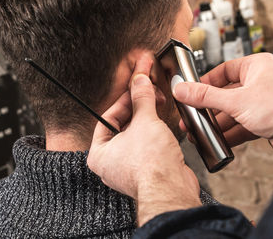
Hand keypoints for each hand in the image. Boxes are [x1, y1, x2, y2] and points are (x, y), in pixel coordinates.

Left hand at [87, 74, 200, 225]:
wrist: (172, 189)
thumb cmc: (150, 166)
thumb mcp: (145, 121)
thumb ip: (141, 98)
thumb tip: (139, 83)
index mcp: (99, 154)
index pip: (108, 118)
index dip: (124, 100)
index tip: (135, 88)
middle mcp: (111, 164)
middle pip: (123, 126)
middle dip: (138, 108)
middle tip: (147, 92)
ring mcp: (129, 169)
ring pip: (136, 136)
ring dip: (148, 119)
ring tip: (156, 105)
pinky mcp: (146, 172)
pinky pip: (147, 147)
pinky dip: (155, 134)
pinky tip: (163, 126)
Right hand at [173, 53, 272, 161]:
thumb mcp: (236, 101)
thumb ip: (206, 97)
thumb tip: (183, 90)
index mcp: (256, 67)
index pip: (223, 71)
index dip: (206, 82)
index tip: (191, 91)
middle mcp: (260, 83)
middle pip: (225, 94)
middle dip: (208, 109)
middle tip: (191, 116)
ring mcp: (262, 103)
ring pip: (232, 112)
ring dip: (216, 124)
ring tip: (199, 132)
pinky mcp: (264, 121)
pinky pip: (241, 125)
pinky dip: (228, 133)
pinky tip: (216, 140)